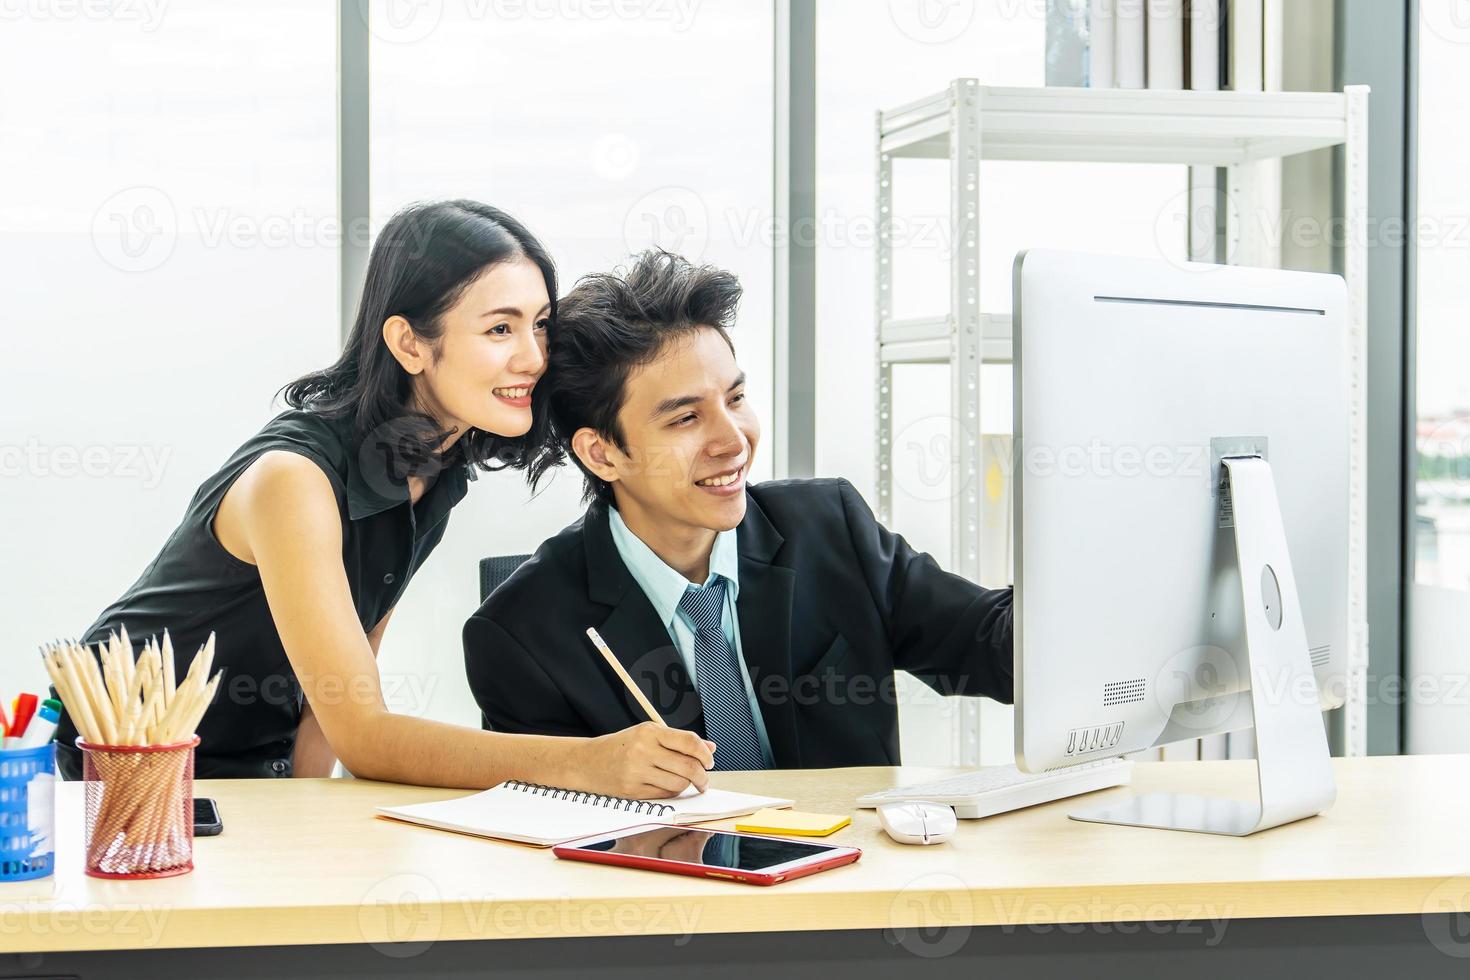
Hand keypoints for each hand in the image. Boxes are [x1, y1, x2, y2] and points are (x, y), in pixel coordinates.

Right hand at [571, 722, 716, 798]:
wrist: (587, 762)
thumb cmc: (622, 746)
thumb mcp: (649, 734)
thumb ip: (680, 741)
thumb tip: (710, 748)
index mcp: (649, 732)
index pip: (689, 742)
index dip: (705, 754)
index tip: (709, 761)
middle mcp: (643, 751)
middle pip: (688, 767)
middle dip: (702, 776)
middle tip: (704, 779)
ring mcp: (637, 772)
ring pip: (679, 784)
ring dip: (687, 785)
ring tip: (684, 781)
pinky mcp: (633, 791)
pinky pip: (665, 795)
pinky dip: (672, 792)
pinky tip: (668, 785)